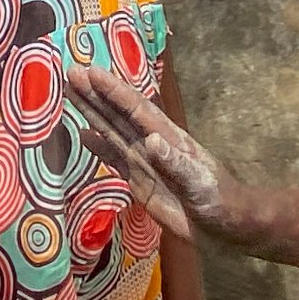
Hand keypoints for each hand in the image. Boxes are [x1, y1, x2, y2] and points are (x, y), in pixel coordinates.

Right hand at [67, 67, 232, 237]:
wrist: (226, 227)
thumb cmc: (219, 200)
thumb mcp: (199, 182)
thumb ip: (175, 163)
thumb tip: (151, 139)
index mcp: (168, 137)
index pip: (136, 108)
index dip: (114, 90)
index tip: (91, 72)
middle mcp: (151, 143)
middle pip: (118, 114)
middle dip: (96, 94)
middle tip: (72, 72)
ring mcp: (144, 161)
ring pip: (112, 131)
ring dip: (92, 112)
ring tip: (72, 92)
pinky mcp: (139, 181)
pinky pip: (114, 159)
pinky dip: (98, 147)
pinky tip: (83, 135)